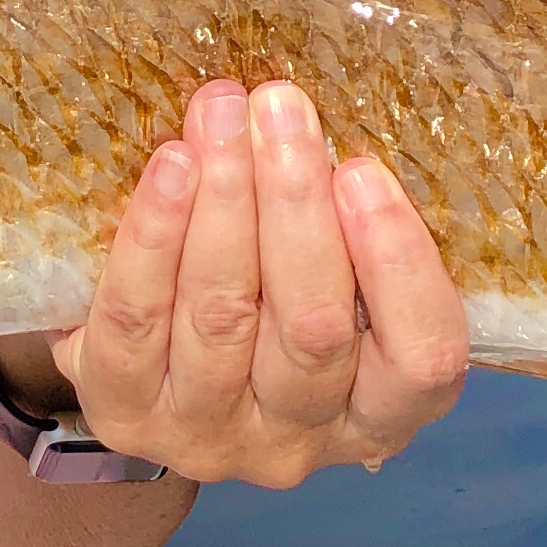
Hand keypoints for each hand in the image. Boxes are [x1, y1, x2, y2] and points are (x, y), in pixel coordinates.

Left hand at [16, 77, 471, 489]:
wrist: (143, 367)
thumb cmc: (267, 299)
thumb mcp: (334, 283)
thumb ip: (349, 231)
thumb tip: (327, 127)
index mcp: (379, 415)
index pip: (420, 360)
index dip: (398, 266)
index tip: (363, 170)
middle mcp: (300, 441)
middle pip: (311, 327)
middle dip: (295, 203)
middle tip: (280, 105)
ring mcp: (209, 436)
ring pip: (223, 315)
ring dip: (225, 201)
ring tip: (220, 114)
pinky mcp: (126, 414)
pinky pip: (136, 319)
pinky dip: (152, 236)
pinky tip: (170, 166)